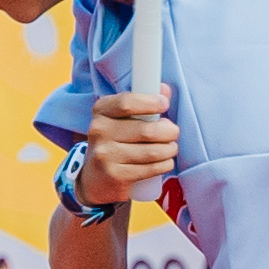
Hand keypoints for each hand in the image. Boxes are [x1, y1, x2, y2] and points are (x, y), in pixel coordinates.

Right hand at [77, 87, 176, 206]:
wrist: (95, 180)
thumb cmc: (115, 143)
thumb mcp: (122, 120)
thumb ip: (143, 103)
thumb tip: (164, 89)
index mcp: (100, 111)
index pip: (126, 103)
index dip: (150, 102)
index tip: (165, 104)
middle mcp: (99, 131)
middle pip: (146, 130)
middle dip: (169, 131)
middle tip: (173, 132)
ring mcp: (105, 155)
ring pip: (152, 151)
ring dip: (169, 149)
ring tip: (171, 148)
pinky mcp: (115, 176)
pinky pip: (151, 168)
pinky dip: (165, 164)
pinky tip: (165, 162)